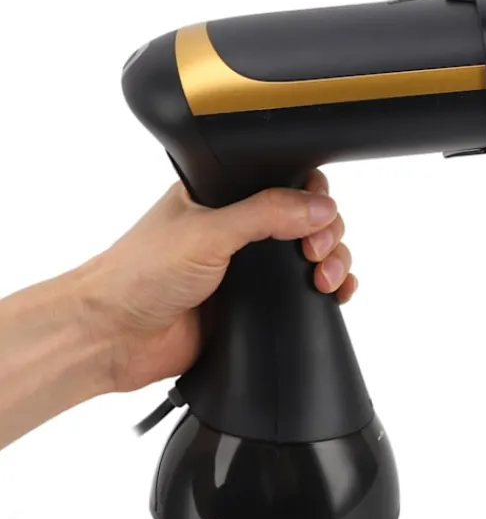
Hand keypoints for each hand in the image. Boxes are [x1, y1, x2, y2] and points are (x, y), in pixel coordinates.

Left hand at [81, 169, 356, 391]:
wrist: (116, 335)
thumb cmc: (140, 274)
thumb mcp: (207, 232)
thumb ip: (265, 214)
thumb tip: (320, 207)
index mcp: (225, 198)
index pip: (285, 183)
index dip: (313, 197)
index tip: (319, 219)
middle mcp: (240, 230)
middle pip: (307, 220)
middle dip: (327, 234)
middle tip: (317, 253)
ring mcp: (249, 268)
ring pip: (310, 256)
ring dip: (333, 262)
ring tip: (327, 278)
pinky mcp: (253, 303)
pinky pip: (301, 292)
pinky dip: (327, 291)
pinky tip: (335, 293)